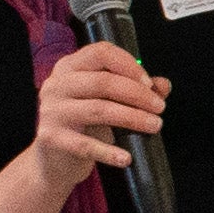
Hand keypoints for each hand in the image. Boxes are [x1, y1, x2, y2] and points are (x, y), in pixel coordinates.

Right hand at [31, 41, 168, 182]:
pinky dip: (109, 152)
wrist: (52, 159)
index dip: (129, 65)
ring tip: (154, 125)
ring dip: (132, 117)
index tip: (150, 84)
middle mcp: (57, 84)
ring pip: (98, 110)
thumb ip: (134, 90)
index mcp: (70, 67)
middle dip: (138, 94)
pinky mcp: (51, 137)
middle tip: (159, 108)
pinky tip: (126, 158)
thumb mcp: (106, 102)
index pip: (101, 53)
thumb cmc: (82, 124)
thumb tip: (163, 86)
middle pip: (103, 82)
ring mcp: (51, 111)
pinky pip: (85, 144)